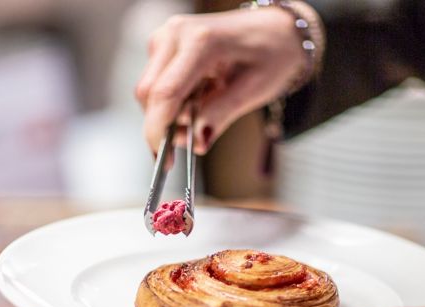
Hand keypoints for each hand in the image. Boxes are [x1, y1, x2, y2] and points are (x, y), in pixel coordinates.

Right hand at [135, 7, 316, 155]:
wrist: (275, 28)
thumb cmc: (273, 52)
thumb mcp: (255, 88)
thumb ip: (221, 114)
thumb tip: (197, 142)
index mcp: (200, 41)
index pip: (165, 93)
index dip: (158, 132)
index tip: (165, 161)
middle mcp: (176, 34)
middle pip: (149, 95)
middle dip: (165, 125)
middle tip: (195, 137)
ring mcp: (166, 37)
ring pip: (149, 92)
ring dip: (171, 113)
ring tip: (207, 106)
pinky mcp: (163, 45)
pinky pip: (156, 85)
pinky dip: (173, 101)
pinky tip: (200, 95)